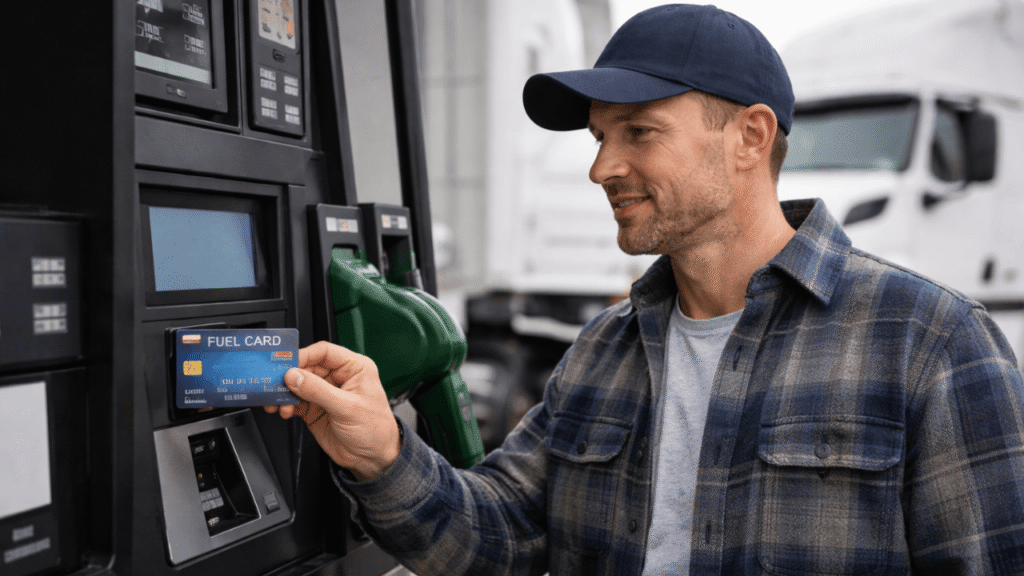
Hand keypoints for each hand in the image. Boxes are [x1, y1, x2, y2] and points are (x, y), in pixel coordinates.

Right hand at [264, 341, 400, 480]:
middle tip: (274, 383)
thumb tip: (294, 376)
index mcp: (354, 368)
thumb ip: (318, 391)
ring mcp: (325, 393)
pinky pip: (295, 401)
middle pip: (307, 367)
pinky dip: (286, 405)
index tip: (286, 363)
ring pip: (298, 384)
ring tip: (276, 401)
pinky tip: (283, 410)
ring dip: (284, 392)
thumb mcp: (347, 408)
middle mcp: (338, 378)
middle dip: (289, 376)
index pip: (325, 352)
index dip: (304, 355)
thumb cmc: (375, 430)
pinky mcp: (315, 409)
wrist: (372, 458)